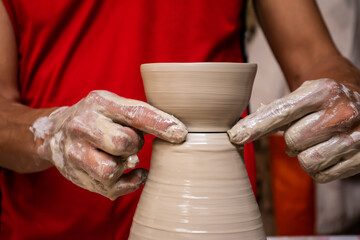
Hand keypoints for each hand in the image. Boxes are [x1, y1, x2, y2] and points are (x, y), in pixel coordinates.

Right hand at [30, 90, 186, 199]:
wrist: (56, 133)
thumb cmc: (98, 118)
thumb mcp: (115, 105)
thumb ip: (141, 114)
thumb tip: (176, 132)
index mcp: (99, 103)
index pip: (134, 113)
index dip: (160, 124)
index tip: (181, 133)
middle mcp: (83, 126)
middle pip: (123, 142)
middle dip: (134, 144)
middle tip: (130, 141)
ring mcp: (76, 152)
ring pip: (112, 169)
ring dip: (125, 165)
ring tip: (121, 156)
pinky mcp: (78, 175)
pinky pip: (111, 187)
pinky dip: (128, 182)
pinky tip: (130, 172)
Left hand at [228, 78, 359, 182]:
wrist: (358, 100)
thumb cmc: (322, 100)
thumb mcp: (301, 95)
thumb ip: (273, 114)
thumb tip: (239, 135)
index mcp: (323, 91)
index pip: (281, 112)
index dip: (255, 126)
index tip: (235, 136)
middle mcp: (343, 112)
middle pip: (293, 141)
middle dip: (293, 139)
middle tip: (306, 130)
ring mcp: (357, 137)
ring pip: (307, 162)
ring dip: (305, 155)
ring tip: (317, 140)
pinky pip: (322, 176)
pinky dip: (319, 168)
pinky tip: (329, 151)